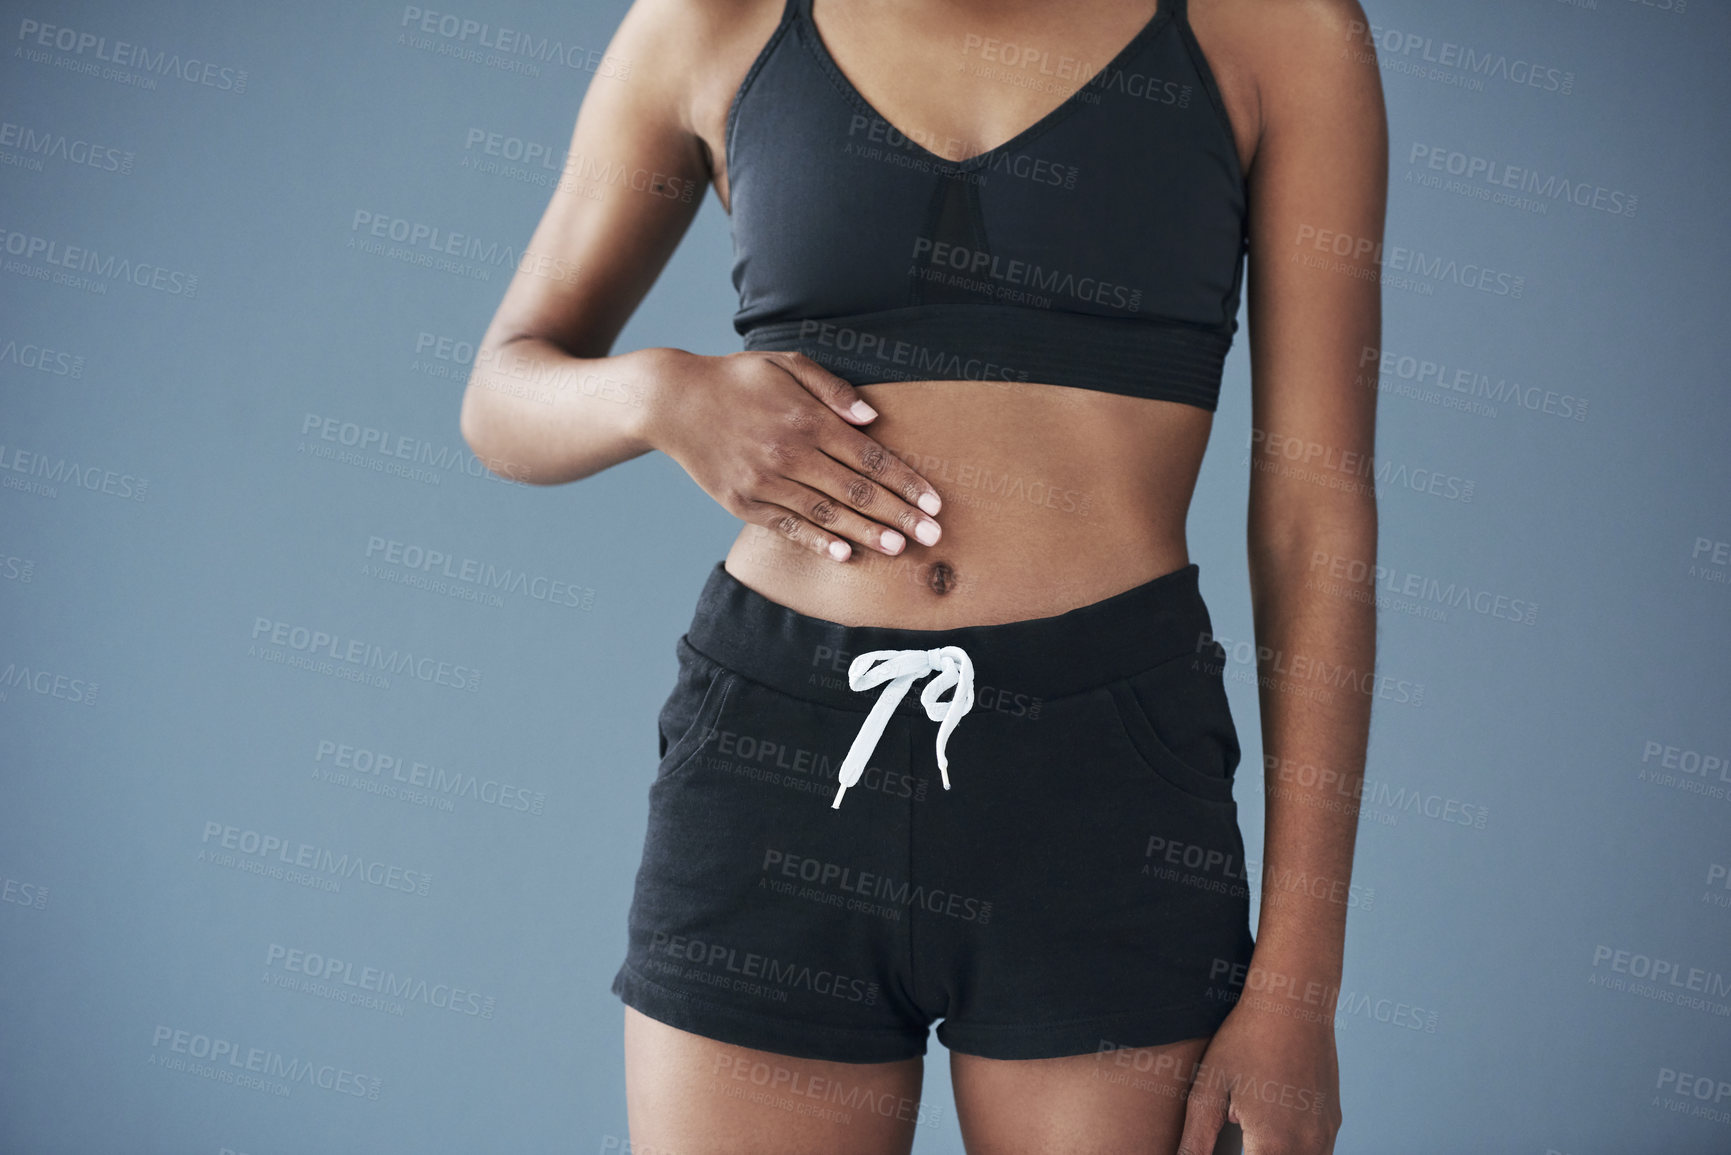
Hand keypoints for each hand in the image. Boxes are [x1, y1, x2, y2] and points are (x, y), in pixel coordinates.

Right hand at [645, 350, 942, 561]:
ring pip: (827, 513)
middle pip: (856, 490)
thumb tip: (871, 418)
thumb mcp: (786, 364)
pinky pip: (789, 526)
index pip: (870, 456)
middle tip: (933, 535)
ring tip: (900, 547)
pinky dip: (819, 542)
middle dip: (900, 514)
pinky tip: (846, 554)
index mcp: (806, 418)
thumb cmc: (738, 379)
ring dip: (867, 533)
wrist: (674, 402)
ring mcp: (765, 482)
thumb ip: (832, 389)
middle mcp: (789, 453)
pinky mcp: (744, 503)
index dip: (906, 481)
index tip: (934, 501)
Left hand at [1176, 997, 1341, 1154]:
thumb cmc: (1247, 1038)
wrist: (1293, 999)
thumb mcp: (1210, 1088)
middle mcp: (1309, 1146)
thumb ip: (1196, 1139)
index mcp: (1275, 1145)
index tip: (1224, 1148)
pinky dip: (1291, 1150)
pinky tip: (1265, 1128)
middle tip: (1235, 1140)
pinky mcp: (1332, 1120)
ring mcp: (1326, 1134)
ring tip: (1248, 1136)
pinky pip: (1315, 1152)